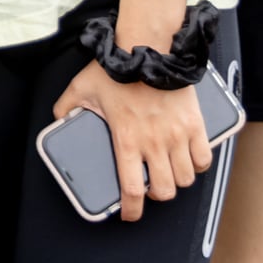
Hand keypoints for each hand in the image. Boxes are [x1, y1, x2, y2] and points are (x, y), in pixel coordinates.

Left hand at [51, 60, 211, 221]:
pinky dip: (198, 164)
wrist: (148, 47)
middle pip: (165, 191)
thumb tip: (59, 118)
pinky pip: (204, 158)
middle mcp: (154, 144)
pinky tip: (190, 159)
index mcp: (126, 141)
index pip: (132, 191)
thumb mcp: (82, 88)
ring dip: (178, 180)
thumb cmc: (117, 69)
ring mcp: (177, 136)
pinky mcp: (194, 125)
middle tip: (151, 187)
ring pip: (185, 179)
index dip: (132, 211)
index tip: (130, 215)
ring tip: (170, 172)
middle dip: (158, 195)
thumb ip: (67, 107)